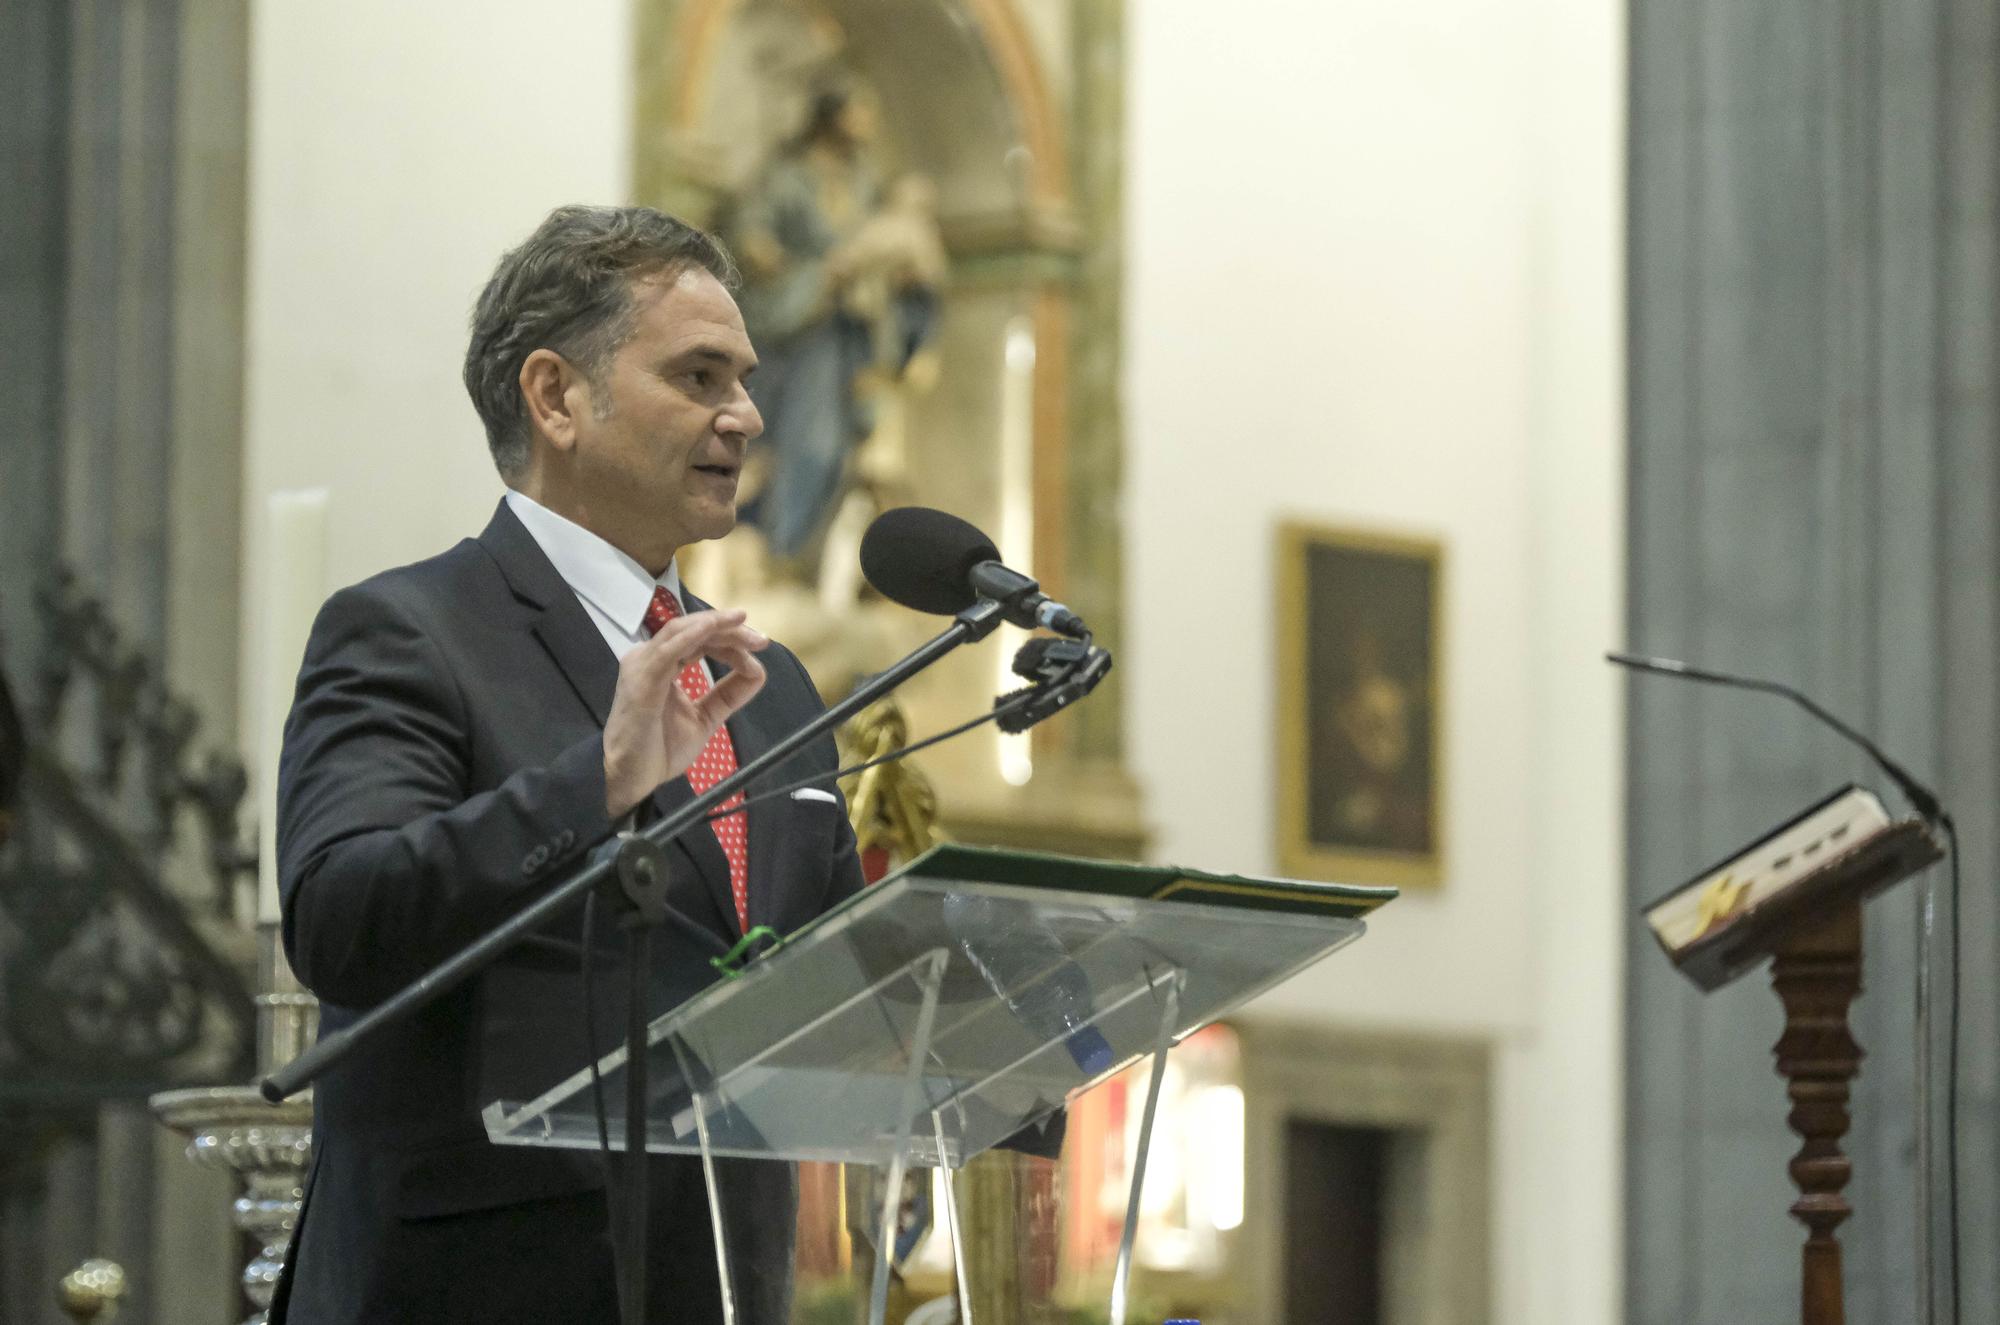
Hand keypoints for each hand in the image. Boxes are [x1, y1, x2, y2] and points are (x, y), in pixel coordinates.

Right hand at [603, 608, 768, 819]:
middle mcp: (650, 658)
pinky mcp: (640, 680)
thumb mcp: (706, 717)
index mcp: (663, 664)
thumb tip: (759, 671)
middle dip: (729, 629)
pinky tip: (712, 628)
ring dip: (714, 625)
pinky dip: (691, 636)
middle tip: (760, 639)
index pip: (700, 640)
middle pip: (693, 630)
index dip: (731, 640)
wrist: (632, 779)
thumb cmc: (660, 749)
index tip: (760, 648)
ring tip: (742, 622)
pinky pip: (667, 651)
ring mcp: (642, 666)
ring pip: (681, 631)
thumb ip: (729, 694)